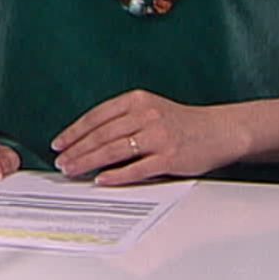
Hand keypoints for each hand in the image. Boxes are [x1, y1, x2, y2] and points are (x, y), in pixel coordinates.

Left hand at [50, 90, 251, 185]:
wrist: (220, 131)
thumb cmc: (181, 123)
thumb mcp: (150, 109)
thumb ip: (123, 119)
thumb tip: (88, 139)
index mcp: (137, 100)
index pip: (97, 116)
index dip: (74, 131)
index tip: (59, 143)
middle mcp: (146, 115)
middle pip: (101, 134)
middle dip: (76, 150)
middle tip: (61, 162)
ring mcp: (158, 136)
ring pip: (113, 150)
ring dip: (89, 162)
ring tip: (73, 170)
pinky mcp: (169, 157)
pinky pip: (137, 168)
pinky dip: (116, 175)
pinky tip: (101, 179)